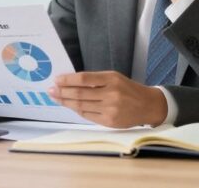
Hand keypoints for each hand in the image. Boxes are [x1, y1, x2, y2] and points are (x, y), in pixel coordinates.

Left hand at [50, 71, 167, 127]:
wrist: (147, 106)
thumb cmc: (128, 89)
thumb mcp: (114, 78)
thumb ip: (95, 80)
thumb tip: (71, 82)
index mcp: (111, 79)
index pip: (84, 78)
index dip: (68, 80)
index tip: (57, 79)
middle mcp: (111, 94)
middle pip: (80, 93)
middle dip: (62, 92)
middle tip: (50, 90)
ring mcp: (110, 109)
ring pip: (81, 106)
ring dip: (66, 102)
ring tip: (56, 98)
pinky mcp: (109, 122)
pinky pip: (88, 115)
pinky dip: (77, 110)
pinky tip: (70, 106)